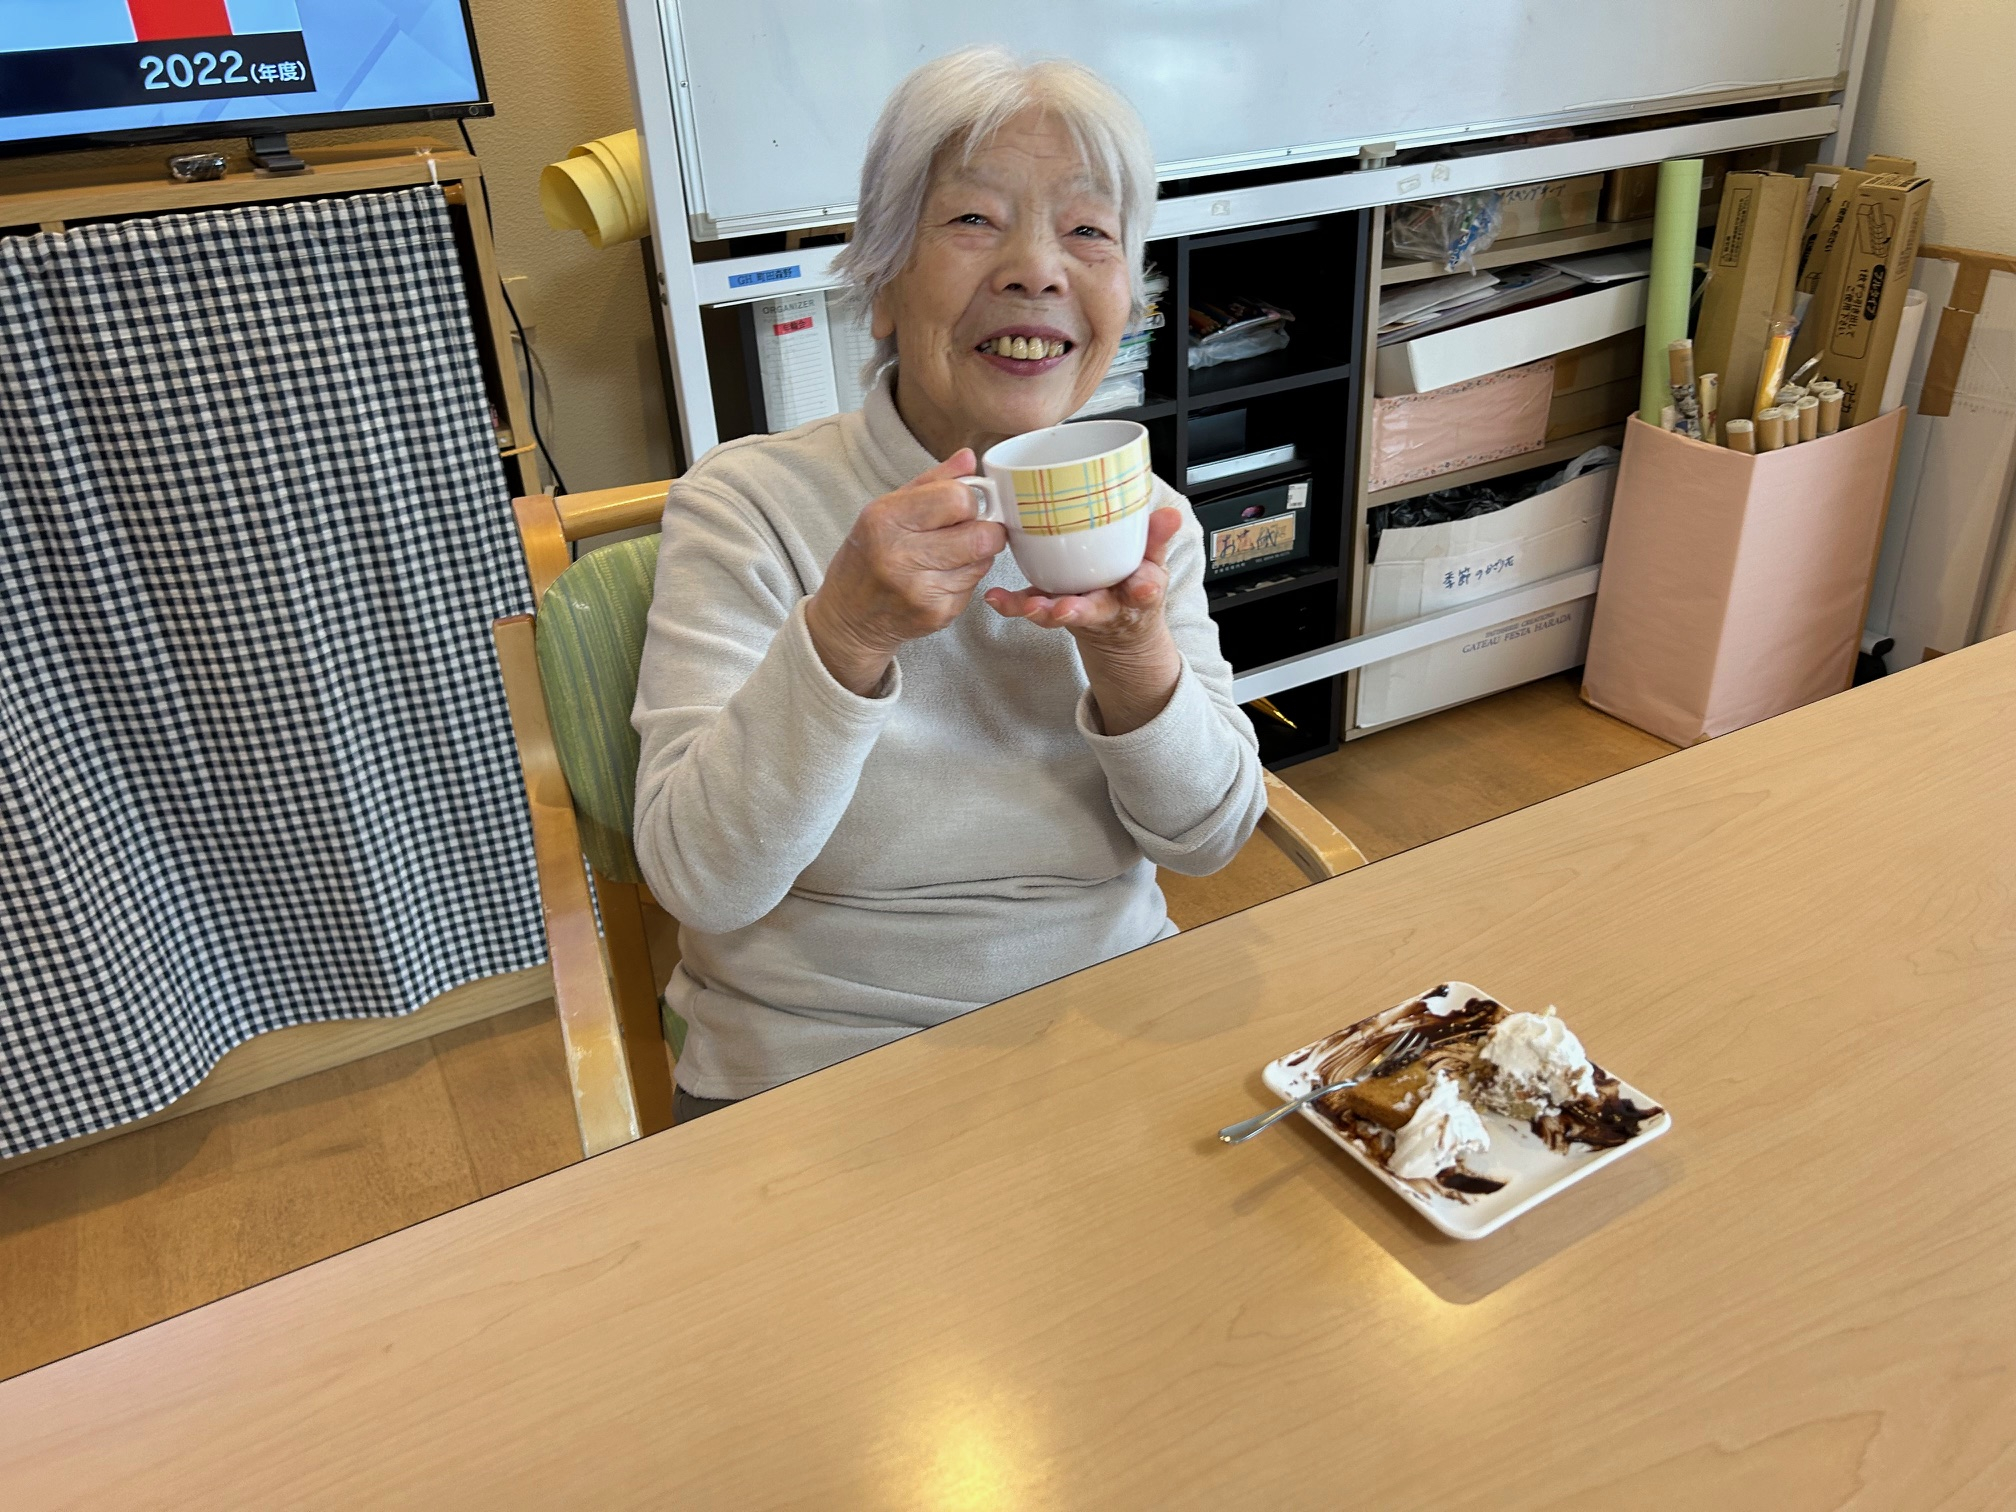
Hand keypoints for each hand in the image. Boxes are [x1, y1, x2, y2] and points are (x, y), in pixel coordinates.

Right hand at [806, 450, 1006, 694]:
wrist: (848, 617)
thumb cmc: (867, 557)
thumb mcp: (886, 510)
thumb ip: (932, 482)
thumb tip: (970, 457)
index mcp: (885, 520)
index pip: (958, 499)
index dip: (967, 501)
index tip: (959, 507)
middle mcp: (900, 556)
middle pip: (981, 535)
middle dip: (983, 530)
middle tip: (966, 531)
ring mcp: (920, 590)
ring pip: (983, 561)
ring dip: (975, 555)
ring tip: (947, 556)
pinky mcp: (937, 614)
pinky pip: (974, 586)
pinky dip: (965, 580)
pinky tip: (940, 579)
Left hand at [984, 506, 1185, 734]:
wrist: (1117, 625)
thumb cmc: (1131, 585)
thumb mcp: (1153, 564)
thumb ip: (1157, 538)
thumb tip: (1171, 514)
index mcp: (1135, 594)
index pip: (1144, 591)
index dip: (1143, 588)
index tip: (1142, 587)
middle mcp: (1104, 607)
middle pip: (1091, 610)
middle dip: (1076, 609)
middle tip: (1062, 608)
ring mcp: (1076, 610)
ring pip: (1058, 613)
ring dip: (1041, 610)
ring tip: (1027, 605)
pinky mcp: (1052, 608)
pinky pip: (1031, 607)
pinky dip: (1013, 604)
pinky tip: (996, 598)